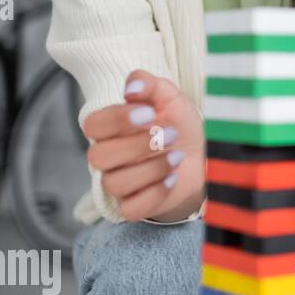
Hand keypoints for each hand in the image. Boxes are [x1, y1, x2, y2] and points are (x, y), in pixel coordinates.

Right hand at [82, 71, 205, 221]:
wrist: (202, 156)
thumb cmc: (178, 125)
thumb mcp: (170, 99)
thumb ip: (150, 85)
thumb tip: (132, 85)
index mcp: (110, 129)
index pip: (92, 124)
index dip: (117, 120)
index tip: (149, 114)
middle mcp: (108, 157)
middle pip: (98, 156)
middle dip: (137, 145)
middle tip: (171, 135)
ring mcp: (118, 183)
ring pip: (115, 183)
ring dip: (151, 168)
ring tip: (178, 157)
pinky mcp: (133, 206)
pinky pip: (131, 208)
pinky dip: (155, 193)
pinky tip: (173, 178)